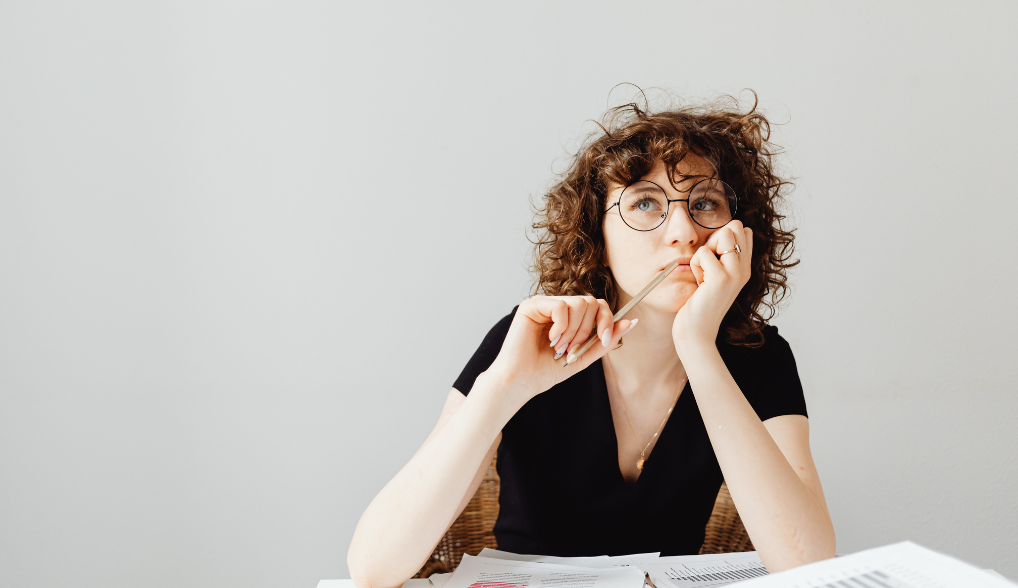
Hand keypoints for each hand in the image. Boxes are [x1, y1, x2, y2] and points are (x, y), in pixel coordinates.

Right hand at [484, 295, 636, 404]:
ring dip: (574, 331)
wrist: (522, 381)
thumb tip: (631, 322)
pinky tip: (550, 340)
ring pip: (579, 303)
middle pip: (592, 302)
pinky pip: (562, 306)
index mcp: (570, 316)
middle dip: (588, 330)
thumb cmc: (546, 371)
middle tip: (572, 349)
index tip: (605, 340)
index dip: (607, 320)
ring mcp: (544, 303)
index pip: (598, 305)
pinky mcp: (532, 305)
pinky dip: (561, 327)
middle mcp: (558, 306)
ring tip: (560, 348)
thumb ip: (605, 340)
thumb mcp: (584, 356)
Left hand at [672, 220, 752, 351]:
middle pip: (734, 227)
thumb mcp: (715, 276)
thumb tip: (729, 227)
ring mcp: (735, 273)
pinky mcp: (721, 279)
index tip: (714, 261)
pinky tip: (699, 283)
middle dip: (714, 240)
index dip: (722, 238)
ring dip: (705, 252)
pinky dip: (695, 265)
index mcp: (745, 267)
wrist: (697, 332)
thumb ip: (722, 255)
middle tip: (707, 266)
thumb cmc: (700, 304)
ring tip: (704, 274)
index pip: (743, 231)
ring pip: (723, 234)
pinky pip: (703, 252)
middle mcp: (744, 269)